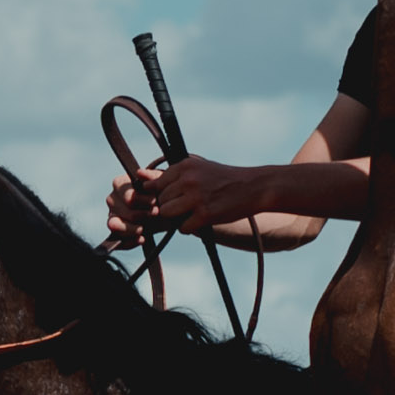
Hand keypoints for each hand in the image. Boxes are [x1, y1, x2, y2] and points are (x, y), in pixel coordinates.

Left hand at [108, 155, 254, 236]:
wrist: (254, 187)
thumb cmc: (222, 178)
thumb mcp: (197, 168)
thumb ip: (170, 174)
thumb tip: (140, 177)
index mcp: (184, 166)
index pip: (156, 186)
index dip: (165, 194)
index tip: (178, 196)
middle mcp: (187, 180)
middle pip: (160, 202)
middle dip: (171, 206)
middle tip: (190, 205)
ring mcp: (195, 197)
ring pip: (167, 214)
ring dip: (178, 217)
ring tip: (194, 212)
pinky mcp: (205, 214)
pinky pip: (182, 228)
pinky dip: (190, 227)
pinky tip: (202, 219)